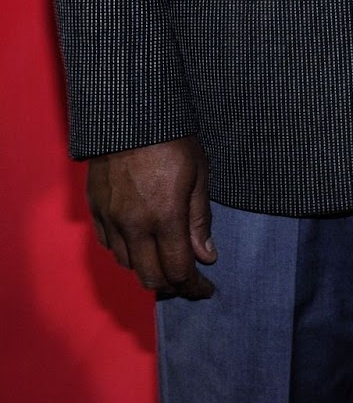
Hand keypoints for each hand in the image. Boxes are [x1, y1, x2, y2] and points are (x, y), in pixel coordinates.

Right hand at [87, 136, 216, 298]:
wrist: (130, 113)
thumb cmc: (173, 139)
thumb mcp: (199, 174)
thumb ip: (200, 220)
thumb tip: (207, 256)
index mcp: (164, 217)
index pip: (178, 271)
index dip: (194, 287)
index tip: (206, 289)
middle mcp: (134, 226)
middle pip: (150, 278)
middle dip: (172, 286)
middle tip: (188, 281)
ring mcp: (111, 219)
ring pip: (128, 265)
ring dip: (149, 269)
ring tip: (165, 259)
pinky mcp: (95, 210)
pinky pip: (109, 246)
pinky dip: (127, 253)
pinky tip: (141, 243)